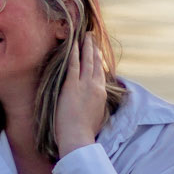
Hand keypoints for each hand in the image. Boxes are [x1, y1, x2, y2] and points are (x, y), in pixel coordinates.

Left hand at [54, 31, 107, 157]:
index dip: (99, 61)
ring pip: (87, 61)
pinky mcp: (72, 86)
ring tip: (85, 35)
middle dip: (93, 49)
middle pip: (96, 63)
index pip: (101, 73)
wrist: (78, 138)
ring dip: (86, 46)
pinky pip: (73, 65)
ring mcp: (84, 85)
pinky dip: (74, 53)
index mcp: (101, 94)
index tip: (97, 51)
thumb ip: (97, 105)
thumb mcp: (97, 117)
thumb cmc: (85, 132)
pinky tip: (73, 44)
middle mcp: (95, 86)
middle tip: (92, 37)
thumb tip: (96, 103)